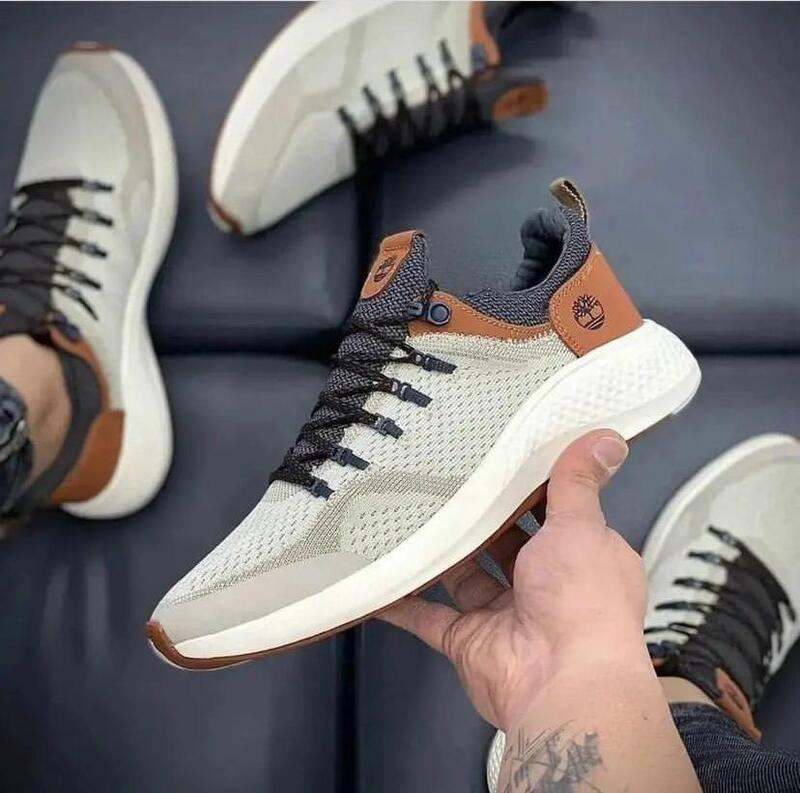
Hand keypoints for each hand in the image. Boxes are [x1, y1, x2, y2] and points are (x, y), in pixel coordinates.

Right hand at [379, 429, 648, 730]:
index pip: (556, 515)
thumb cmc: (584, 603)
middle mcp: (546, 587)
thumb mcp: (581, 526)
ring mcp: (505, 615)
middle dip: (480, 519)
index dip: (531, 490)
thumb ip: (579, 483)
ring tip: (411, 516)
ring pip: (465, 576)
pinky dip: (404, 602)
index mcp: (582, 559)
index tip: (502, 462)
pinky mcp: (470, 640)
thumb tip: (605, 440)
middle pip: (505, 544)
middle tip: (449, 482)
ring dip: (442, 553)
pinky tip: (383, 581)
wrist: (561, 683)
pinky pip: (429, 617)